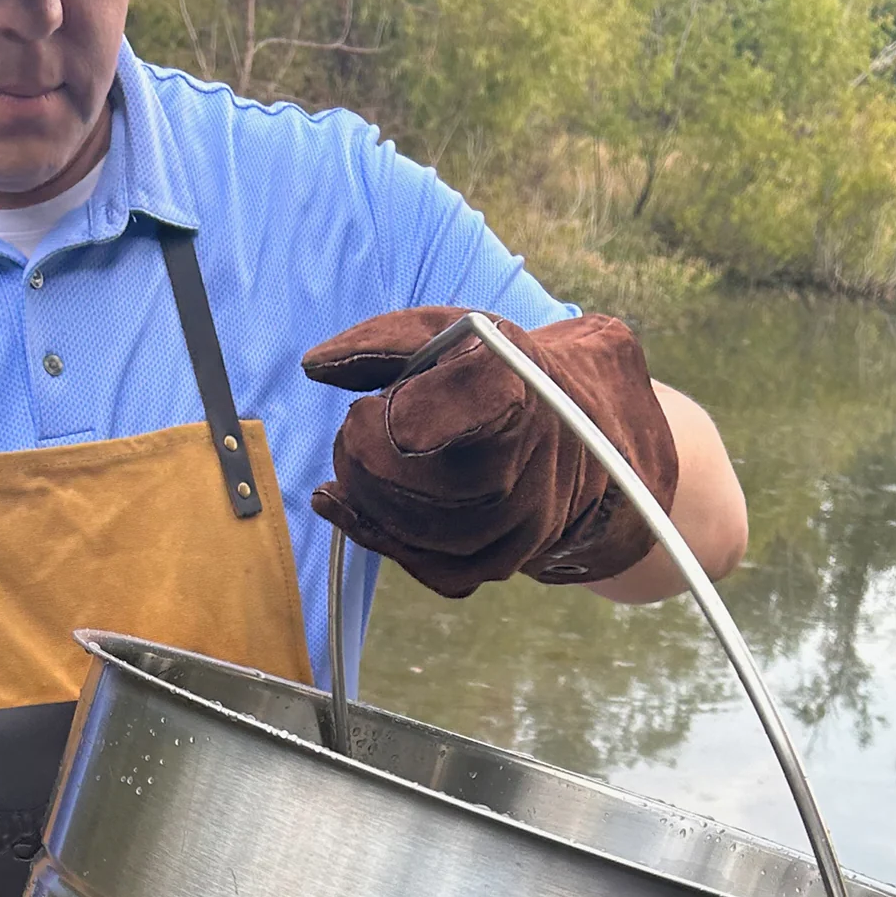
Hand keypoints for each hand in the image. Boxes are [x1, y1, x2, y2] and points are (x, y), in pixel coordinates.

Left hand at [302, 307, 678, 598]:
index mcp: (518, 392)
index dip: (397, 416)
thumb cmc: (500, 373)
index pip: (454, 413)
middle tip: (358, 425)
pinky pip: (419, 563)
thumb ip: (383, 341)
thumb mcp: (455, 332)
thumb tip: (315, 366)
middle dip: (363, 454)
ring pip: (412, 529)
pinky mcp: (498, 564)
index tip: (376, 405)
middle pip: (413, 482)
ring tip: (360, 455)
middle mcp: (528, 469)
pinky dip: (373, 532)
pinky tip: (345, 504)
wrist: (580, 432)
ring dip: (364, 493)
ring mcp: (518, 528)